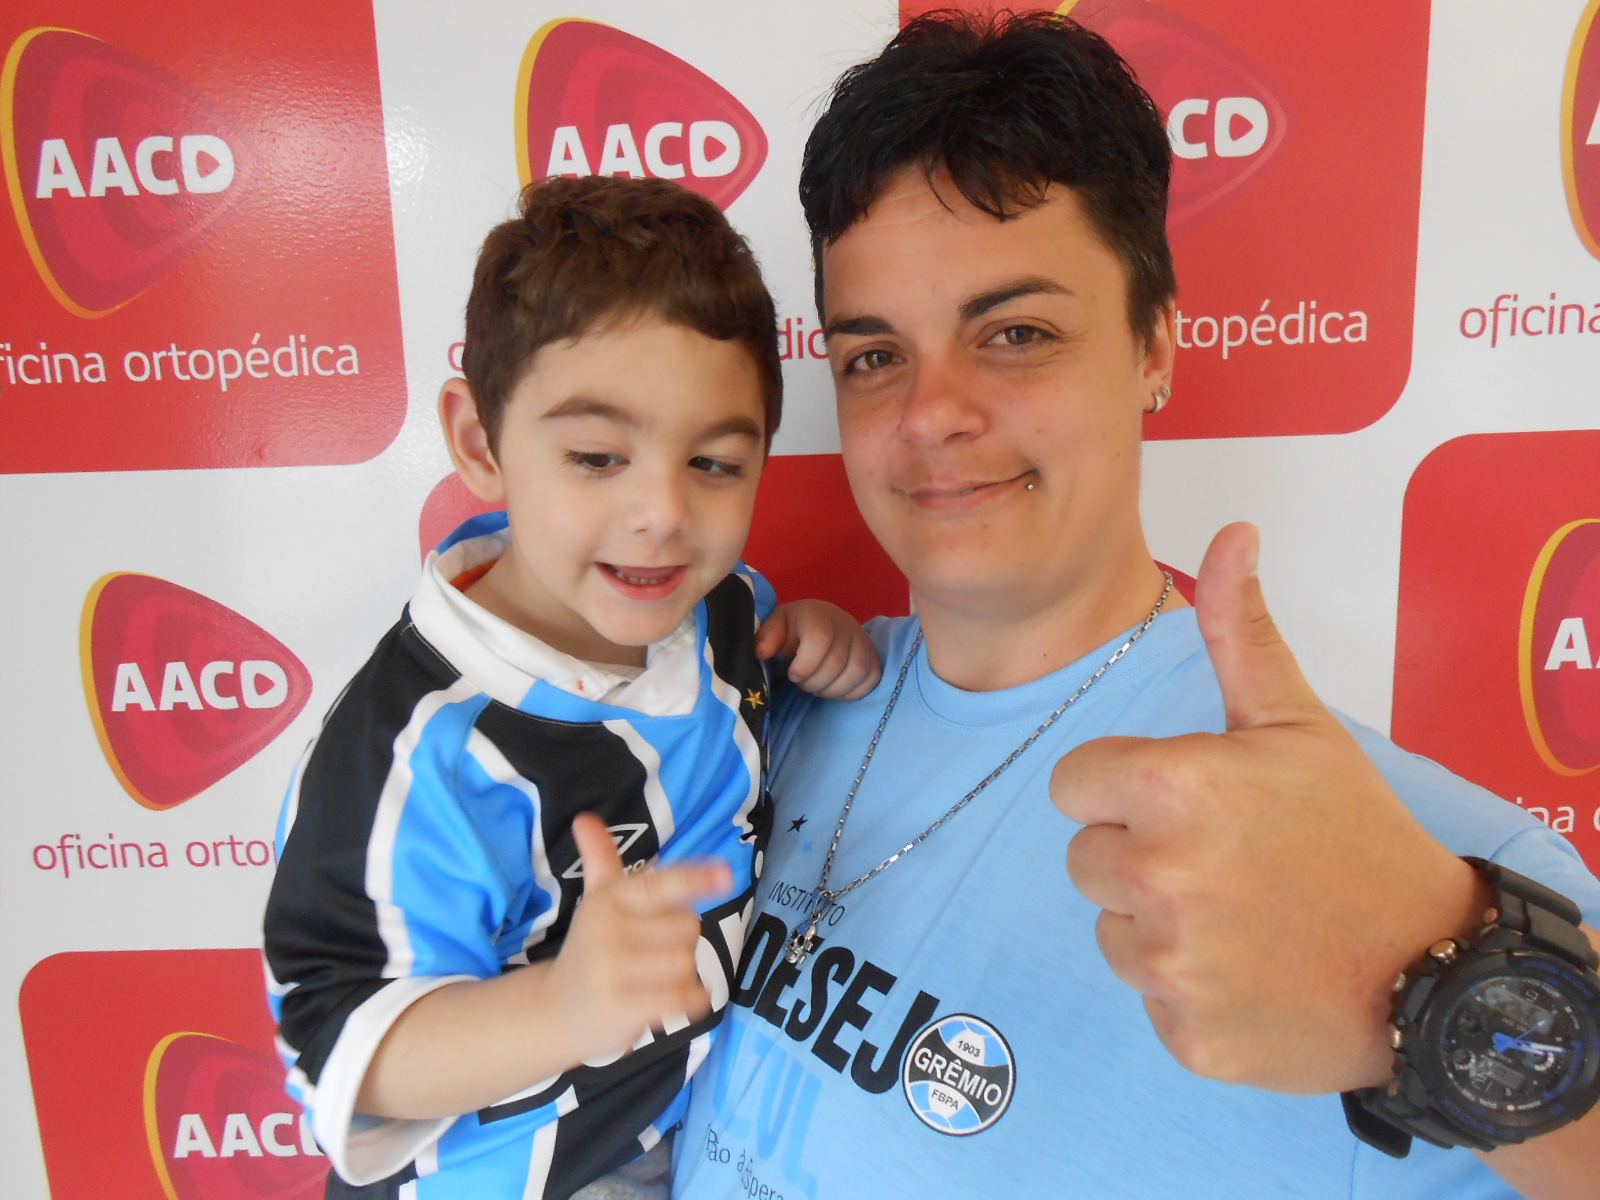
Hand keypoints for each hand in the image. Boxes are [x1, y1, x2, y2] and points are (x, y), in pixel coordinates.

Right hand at [545, 813, 730, 1064]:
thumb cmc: (592, 949)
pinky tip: (672, 1001)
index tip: (725, 875)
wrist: (558, 1012)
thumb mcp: (597, 902)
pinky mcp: (623, 1007)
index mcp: (609, 899)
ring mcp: (614, 969)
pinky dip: (689, 999)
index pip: (659, 885)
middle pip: (689, 926)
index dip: (694, 879)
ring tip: (653, 979)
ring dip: (683, 974)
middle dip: (681, 941)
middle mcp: (609, 930)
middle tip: (650, 954)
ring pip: (688, 962)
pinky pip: (682, 997)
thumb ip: (601, 860)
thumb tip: (584, 817)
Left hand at [757, 599, 881, 698]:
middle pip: (836, 662)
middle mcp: (846, 624)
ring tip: (819, 687)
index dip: (805, 664)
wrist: (819, 622)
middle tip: (803, 684)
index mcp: (818, 615)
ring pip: (857, 671)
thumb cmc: (793, 629)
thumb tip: (760, 653)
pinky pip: (872, 678)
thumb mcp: (775, 629)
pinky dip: (854, 691)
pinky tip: (836, 688)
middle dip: (815, 682)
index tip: (793, 675)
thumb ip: (766, 639)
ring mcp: (863, 640)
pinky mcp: (874, 655)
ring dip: (834, 689)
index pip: (819, 639)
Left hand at [1050, 523, 1486, 1093]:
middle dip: (1136, 854)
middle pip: (1084, 857)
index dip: (1120, 789)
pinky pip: (1146, 996)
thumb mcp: (1299, 726)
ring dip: (1157, 926)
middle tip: (1223, 863)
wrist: (1436, 972)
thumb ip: (1244, 632)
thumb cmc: (1359, 837)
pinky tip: (1248, 973)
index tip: (1179, 801)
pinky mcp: (1184, 1034)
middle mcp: (1159, 875)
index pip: (1071, 784)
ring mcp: (1171, 964)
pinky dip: (1187, 990)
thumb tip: (1233, 533)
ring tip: (1240, 918)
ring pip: (1109, 929)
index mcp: (1175, 789)